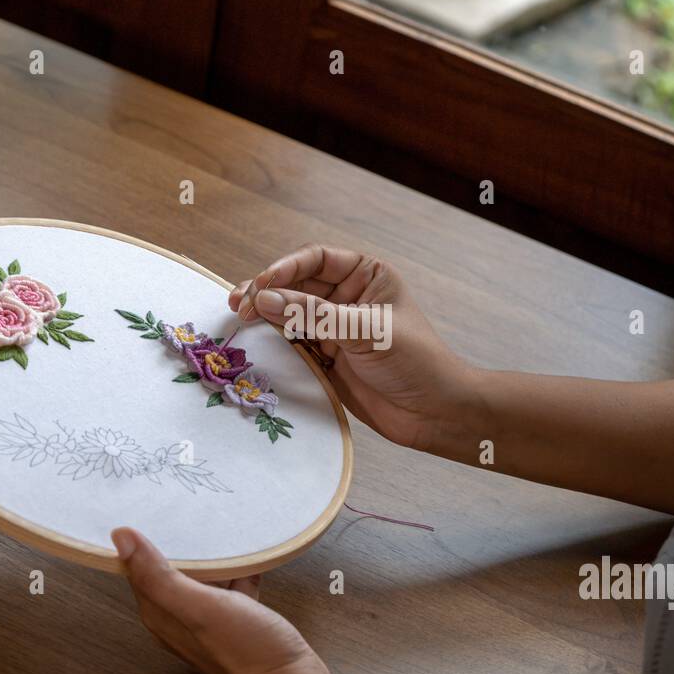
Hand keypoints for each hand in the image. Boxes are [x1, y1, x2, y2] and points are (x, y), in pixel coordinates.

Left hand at [112, 527, 331, 673]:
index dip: (139, 543)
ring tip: (213, 523)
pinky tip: (248, 554)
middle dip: (175, 542)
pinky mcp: (240, 618)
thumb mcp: (198, 607)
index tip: (142, 512)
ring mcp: (212, 619)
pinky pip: (233, 585)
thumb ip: (159, 576)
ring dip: (209, 554)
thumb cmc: (246, 651)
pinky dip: (238, 568)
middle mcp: (183, 618)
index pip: (139, 571)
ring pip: (203, 576)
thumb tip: (121, 538)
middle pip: (171, 571)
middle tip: (178, 508)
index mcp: (164, 614)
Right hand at [228, 244, 473, 449]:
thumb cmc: (416, 362)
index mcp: (367, 276)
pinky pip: (293, 344)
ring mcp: (335, 329)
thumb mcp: (366, 331)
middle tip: (239, 305)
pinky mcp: (327, 358)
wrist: (435, 414)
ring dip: (265, 316)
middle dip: (267, 292)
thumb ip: (315, 315)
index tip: (261, 284)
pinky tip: (255, 341)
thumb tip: (265, 298)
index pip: (316, 260)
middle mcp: (348, 298)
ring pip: (290, 315)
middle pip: (296, 286)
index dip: (285, 269)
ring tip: (238, 318)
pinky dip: (274, 342)